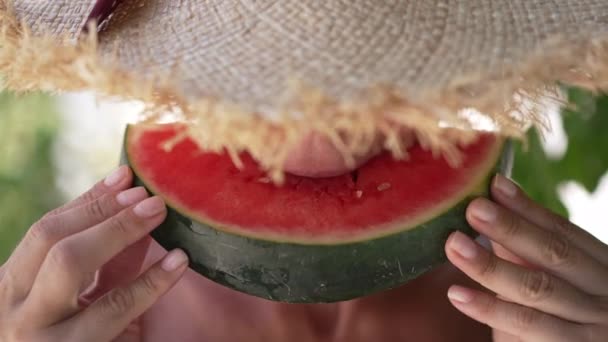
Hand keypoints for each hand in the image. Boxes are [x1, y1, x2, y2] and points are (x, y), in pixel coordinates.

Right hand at [0, 166, 188, 341]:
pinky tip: (177, 263)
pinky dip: (149, 282)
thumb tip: (134, 205)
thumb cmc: (74, 339)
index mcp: (10, 288)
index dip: (90, 202)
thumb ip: (103, 260)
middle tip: (151, 198)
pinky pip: (113, 310)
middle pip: (54, 243)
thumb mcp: (78, 299)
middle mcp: (14, 310)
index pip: (46, 231)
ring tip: (160, 216)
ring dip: (121, 233)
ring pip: (71, 268)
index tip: (127, 176)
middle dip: (105, 214)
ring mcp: (38, 337)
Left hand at [445, 174, 607, 340]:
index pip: (562, 231)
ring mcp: (592, 324)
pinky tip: (457, 294)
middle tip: (473, 208)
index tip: (494, 185)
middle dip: (511, 229)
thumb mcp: (548, 280)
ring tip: (454, 245)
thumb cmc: (558, 320)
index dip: (527, 208)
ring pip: (537, 288)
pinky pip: (526, 325)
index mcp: (599, 266)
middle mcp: (602, 291)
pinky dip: (489, 309)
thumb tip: (490, 209)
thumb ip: (523, 252)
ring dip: (491, 266)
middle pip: (554, 254)